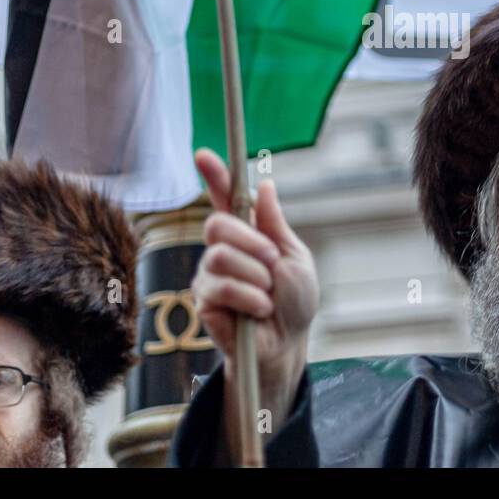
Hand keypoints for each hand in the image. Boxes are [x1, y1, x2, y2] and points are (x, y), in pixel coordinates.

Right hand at [191, 148, 318, 442]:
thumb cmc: (294, 302)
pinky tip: (258, 312)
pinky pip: (221, 287)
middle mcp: (223, 249)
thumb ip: (274, 225)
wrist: (289, 344)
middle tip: (272, 263)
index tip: (203, 154)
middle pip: (216, 223)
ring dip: (255, 276)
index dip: (214, 175)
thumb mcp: (294, 257)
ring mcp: (210, 274)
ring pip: (220, 256)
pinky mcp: (204, 301)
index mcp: (248, 233)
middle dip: (250, 242)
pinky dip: (250, 298)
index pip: (226, 198)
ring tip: (268, 296)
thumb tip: (264, 185)